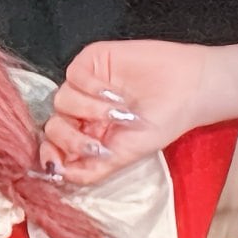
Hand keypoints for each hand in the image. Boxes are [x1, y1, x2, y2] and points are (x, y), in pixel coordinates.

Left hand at [37, 40, 205, 185]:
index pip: (54, 145)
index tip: (56, 164)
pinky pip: (73, 75)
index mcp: (88, 134)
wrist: (188, 90)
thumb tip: (58, 175)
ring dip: (89, 111)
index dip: (49, 155)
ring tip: (120, 113)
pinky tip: (116, 93)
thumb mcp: (125, 156)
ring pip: (61, 100)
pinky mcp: (92, 61)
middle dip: (71, 138)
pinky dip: (92, 88)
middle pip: (53, 125)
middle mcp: (82, 110)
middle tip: (100, 142)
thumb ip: (91, 169)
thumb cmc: (162, 122)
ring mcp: (85, 84)